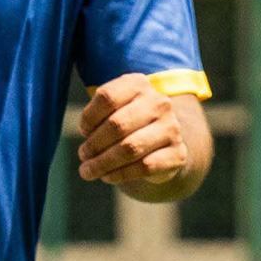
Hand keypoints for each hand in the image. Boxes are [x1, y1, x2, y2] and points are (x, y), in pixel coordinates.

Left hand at [76, 75, 196, 194]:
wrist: (162, 142)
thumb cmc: (127, 124)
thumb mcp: (111, 111)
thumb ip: (96, 120)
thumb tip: (87, 143)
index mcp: (139, 85)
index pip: (107, 97)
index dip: (89, 117)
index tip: (83, 131)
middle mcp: (159, 103)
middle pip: (118, 124)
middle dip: (94, 144)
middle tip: (83, 155)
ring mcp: (171, 128)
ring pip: (130, 148)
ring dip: (103, 163)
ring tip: (88, 170)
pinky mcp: (177, 153)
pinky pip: (143, 166)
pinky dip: (120, 174)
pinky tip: (107, 176)